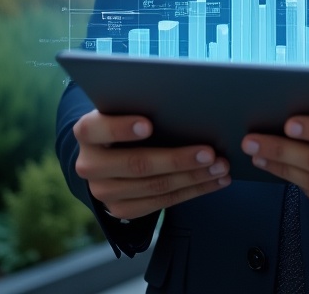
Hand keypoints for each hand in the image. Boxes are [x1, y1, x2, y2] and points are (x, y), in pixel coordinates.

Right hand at [73, 110, 229, 219]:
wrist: (108, 150)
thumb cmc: (127, 116)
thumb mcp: (126, 105)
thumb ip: (142, 102)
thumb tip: (183, 99)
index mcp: (87, 131)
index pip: (96, 128)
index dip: (121, 127)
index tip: (148, 124)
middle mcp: (90, 164)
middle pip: (136, 164)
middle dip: (177, 159)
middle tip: (210, 152)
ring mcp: (103, 191)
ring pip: (154, 186)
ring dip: (193, 177)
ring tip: (221, 167)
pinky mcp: (120, 209)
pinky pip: (161, 203)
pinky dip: (192, 191)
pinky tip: (215, 181)